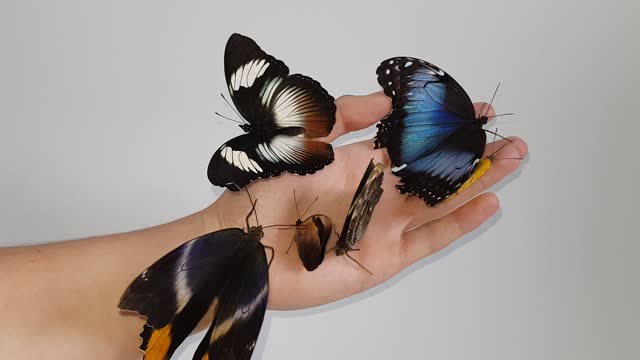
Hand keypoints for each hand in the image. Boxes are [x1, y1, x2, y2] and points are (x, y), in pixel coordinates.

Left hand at [203, 92, 528, 309]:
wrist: (248, 247)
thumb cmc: (270, 191)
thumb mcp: (306, 138)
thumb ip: (347, 116)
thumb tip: (388, 99)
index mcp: (362, 163)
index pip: (415, 142)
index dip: (446, 127)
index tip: (477, 113)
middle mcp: (380, 192)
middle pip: (437, 172)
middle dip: (474, 154)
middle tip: (509, 139)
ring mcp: (386, 225)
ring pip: (442, 201)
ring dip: (478, 182)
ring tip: (511, 162)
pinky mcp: (386, 257)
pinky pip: (430, 238)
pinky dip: (460, 222)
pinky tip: (487, 202)